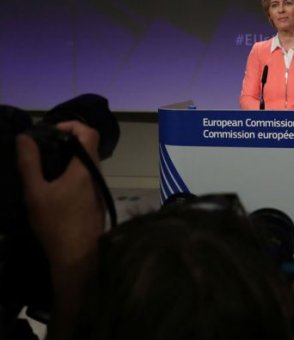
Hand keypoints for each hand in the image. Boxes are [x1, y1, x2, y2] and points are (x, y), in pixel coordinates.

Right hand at [16, 121, 104, 268]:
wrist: (78, 256)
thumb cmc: (56, 223)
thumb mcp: (35, 192)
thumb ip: (29, 163)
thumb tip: (25, 137)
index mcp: (85, 168)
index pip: (89, 133)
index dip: (73, 125)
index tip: (51, 129)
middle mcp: (97, 175)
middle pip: (88, 147)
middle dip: (67, 140)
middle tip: (43, 145)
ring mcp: (98, 189)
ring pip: (88, 163)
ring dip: (69, 157)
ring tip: (45, 163)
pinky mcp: (96, 201)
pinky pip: (87, 177)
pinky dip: (73, 172)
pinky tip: (55, 183)